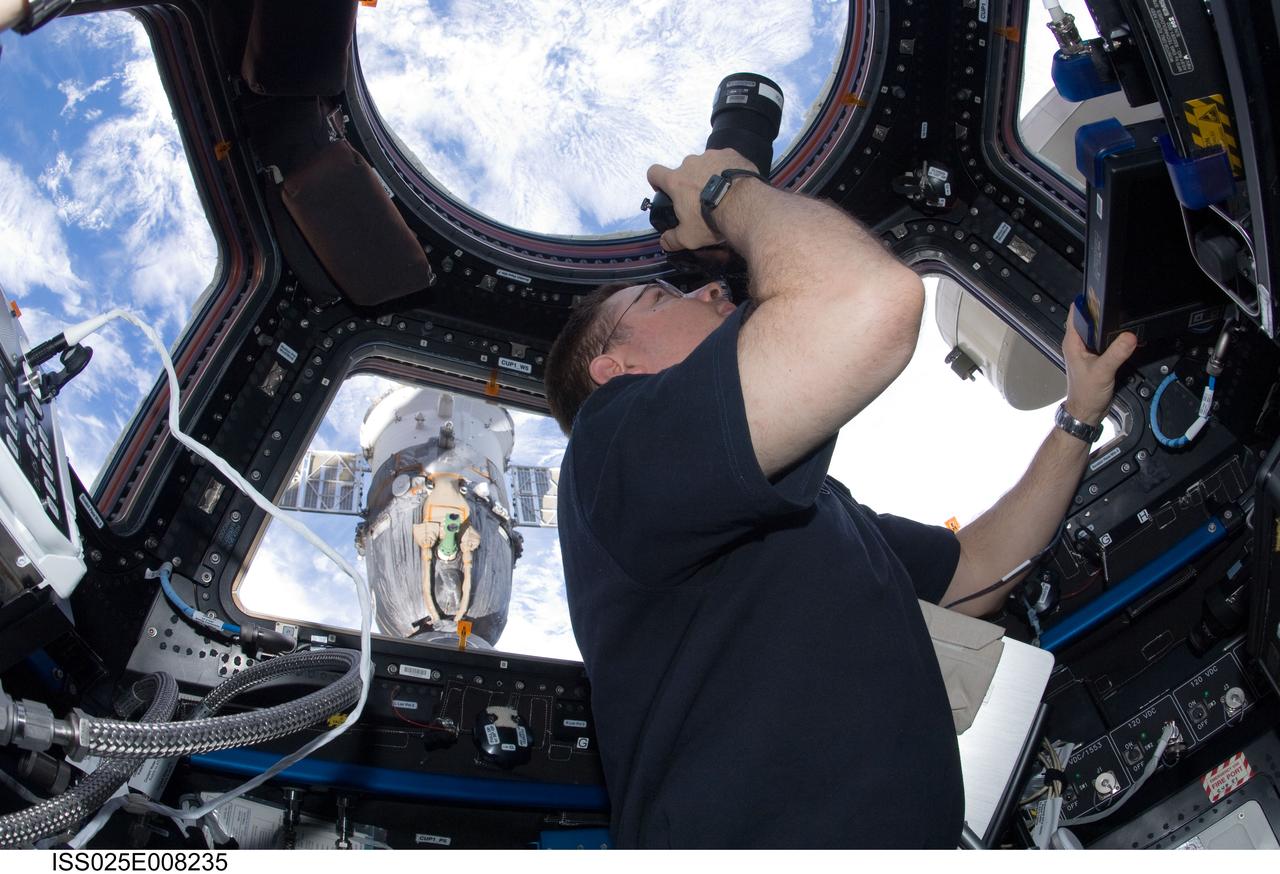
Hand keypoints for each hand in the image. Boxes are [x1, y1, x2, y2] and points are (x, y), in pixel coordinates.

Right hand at [646, 148, 754, 251]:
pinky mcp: (731, 153)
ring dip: (710, 174)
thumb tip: (664, 242)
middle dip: (690, 182)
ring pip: (705, 164)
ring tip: (722, 191)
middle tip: (701, 199)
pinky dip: (727, 169)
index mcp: (676, 181)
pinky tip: (735, 183)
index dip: (656, 181)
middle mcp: (691, 163)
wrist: (744, 205)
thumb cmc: (710, 220)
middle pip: (684, 170)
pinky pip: (725, 160)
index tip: (664, 190)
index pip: (654, 172)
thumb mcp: (688, 237)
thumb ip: (672, 239)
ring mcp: (712, 155)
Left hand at [1062, 304, 1136, 424]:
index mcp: (1073, 342)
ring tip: (1124, 316)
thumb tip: (1129, 336)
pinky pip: (1105, 341)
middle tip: (1119, 302)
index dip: (1087, 300)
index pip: (1076, 313)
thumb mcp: (1103, 371)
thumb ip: (1116, 353)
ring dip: (1109, 324)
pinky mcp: (1097, 356)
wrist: (1087, 412)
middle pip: (1090, 318)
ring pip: (1098, 330)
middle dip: (1102, 310)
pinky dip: (1114, 337)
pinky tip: (1125, 336)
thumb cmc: (1086, 394)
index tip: (1101, 292)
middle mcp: (1078, 343)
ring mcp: (1087, 350)